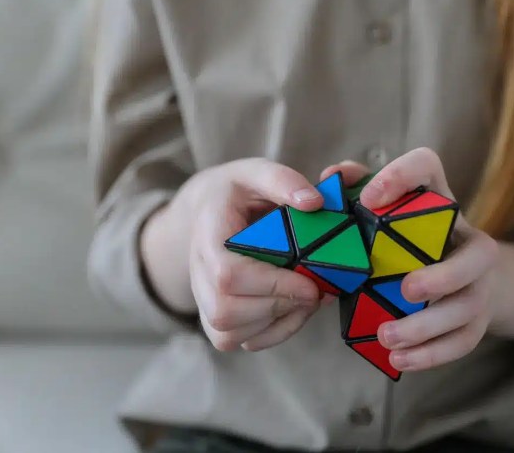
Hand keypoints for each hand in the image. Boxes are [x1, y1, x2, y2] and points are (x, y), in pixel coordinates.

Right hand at [142, 158, 334, 351]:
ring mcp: (203, 300)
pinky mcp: (216, 320)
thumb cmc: (237, 192)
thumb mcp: (256, 172)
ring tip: (308, 298)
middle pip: (227, 312)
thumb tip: (313, 203)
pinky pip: (241, 342)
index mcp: (207, 236)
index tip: (309, 282)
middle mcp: (198, 273)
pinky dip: (275, 333)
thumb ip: (283, 181)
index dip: (272, 285)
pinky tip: (294, 310)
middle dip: (279, 306)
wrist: (209, 211)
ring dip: (279, 322)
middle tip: (316, 290)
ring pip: (231, 334)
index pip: (228, 275)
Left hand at [322, 148, 500, 371]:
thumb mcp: (384, 215)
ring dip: (428, 325)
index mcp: (438, 200)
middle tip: (406, 290)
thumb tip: (331, 175)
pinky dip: (432, 354)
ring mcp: (479, 281)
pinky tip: (400, 360)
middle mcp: (467, 238)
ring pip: (468, 304)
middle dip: (444, 275)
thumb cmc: (406, 241)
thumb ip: (356, 194)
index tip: (369, 199)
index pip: (428, 166)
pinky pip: (464, 339)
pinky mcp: (478, 318)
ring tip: (387, 338)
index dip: (401, 176)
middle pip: (477, 254)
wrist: (461, 278)